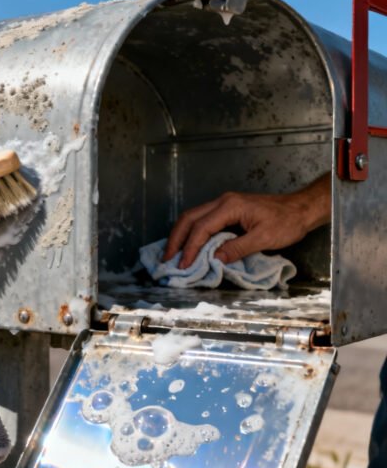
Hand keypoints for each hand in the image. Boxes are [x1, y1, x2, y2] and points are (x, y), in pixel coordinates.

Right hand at [163, 174, 330, 268]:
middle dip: (175, 239)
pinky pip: (201, 220)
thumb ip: (237, 248)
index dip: (190, 248)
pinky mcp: (226, 210)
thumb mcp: (264, 239)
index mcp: (230, 206)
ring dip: (180, 236)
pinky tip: (187, 245)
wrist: (300, 209)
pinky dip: (190, 233)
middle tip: (167, 259)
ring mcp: (223, 204)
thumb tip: (214, 260)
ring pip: (192, 217)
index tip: (183, 265)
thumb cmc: (286, 222)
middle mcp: (222, 202)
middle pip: (189, 218)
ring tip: (172, 254)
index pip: (201, 228)